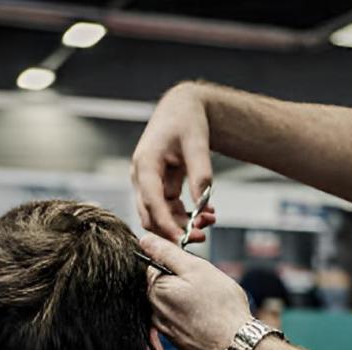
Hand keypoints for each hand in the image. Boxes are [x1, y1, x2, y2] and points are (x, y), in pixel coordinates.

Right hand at [132, 83, 217, 242]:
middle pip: (150, 214)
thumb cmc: (187, 119)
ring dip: (183, 223)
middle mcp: (141, 176)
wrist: (182, 108)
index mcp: (145, 163)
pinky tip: (208, 213)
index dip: (165, 223)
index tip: (182, 239)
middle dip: (174, 229)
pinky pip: (169, 208)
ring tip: (210, 221)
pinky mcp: (158, 186)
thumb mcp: (197, 142)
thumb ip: (200, 172)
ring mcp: (148, 182)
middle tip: (202, 237)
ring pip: (160, 214)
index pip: (150, 200)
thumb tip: (202, 203)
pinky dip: (186, 214)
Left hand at [141, 233, 251, 349]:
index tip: (195, 269)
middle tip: (206, 287)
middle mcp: (153, 310)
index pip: (155, 264)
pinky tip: (206, 317)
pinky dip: (190, 315)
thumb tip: (145, 240)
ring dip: (186, 298)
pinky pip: (179, 319)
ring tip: (207, 304)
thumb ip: (167, 253)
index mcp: (155, 289)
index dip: (177, 262)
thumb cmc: (220, 306)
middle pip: (163, 283)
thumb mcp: (196, 269)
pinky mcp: (175, 340)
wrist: (235, 345)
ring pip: (172, 302)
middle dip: (181, 280)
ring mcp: (163, 327)